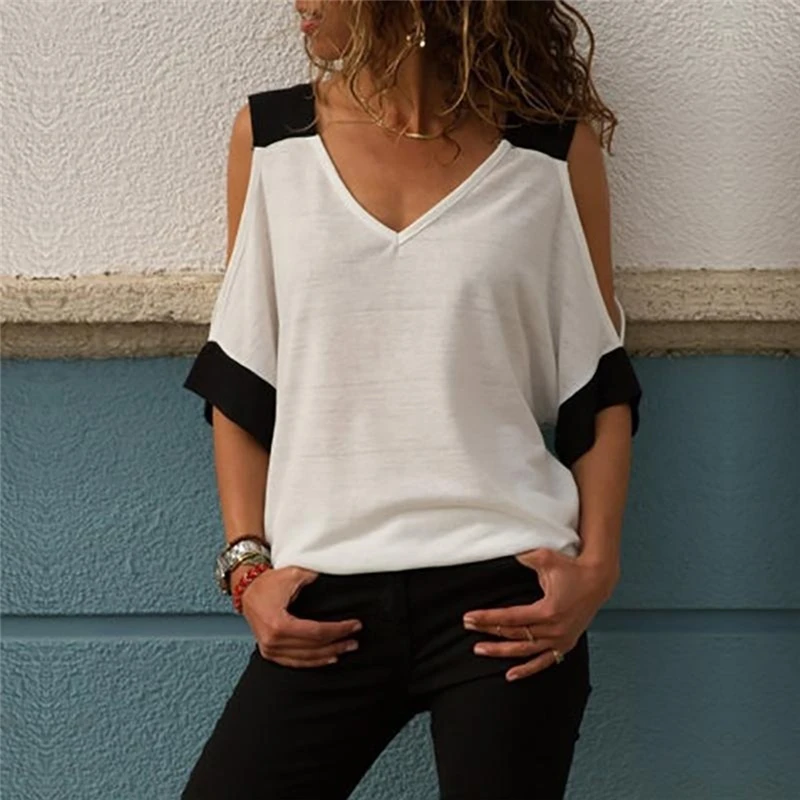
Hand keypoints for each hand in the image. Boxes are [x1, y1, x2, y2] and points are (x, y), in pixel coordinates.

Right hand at [239, 565, 362, 667]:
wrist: (247, 588)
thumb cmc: (267, 582)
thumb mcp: (293, 574)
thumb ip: (315, 578)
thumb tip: (336, 578)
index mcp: (279, 623)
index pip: (317, 632)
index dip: (338, 630)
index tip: (354, 625)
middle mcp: (273, 640)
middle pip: (313, 647)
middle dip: (337, 643)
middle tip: (355, 639)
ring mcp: (270, 649)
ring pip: (306, 658)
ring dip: (328, 655)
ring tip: (346, 648)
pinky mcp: (270, 652)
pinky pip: (295, 662)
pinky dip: (313, 661)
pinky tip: (328, 658)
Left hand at [462, 548, 618, 681]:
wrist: (598, 581)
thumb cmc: (572, 568)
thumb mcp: (546, 557)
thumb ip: (525, 556)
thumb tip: (505, 552)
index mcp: (548, 610)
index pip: (510, 618)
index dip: (488, 618)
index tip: (469, 617)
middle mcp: (554, 629)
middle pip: (514, 634)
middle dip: (488, 631)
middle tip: (467, 627)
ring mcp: (560, 639)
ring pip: (525, 651)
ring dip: (501, 652)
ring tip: (479, 650)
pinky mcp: (565, 644)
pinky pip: (543, 662)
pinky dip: (527, 670)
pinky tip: (510, 675)